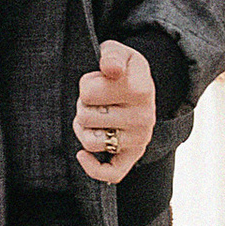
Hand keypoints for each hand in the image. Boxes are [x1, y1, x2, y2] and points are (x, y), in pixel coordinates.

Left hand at [75, 40, 155, 180]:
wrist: (142, 85)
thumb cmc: (123, 69)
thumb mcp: (117, 52)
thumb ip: (111, 55)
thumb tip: (109, 68)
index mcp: (140, 88)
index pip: (87, 91)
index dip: (86, 84)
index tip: (98, 79)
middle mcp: (143, 116)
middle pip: (85, 117)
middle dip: (83, 106)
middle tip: (96, 100)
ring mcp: (139, 138)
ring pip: (90, 141)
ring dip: (84, 129)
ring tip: (96, 116)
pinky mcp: (134, 154)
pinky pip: (111, 173)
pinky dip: (93, 168)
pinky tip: (82, 155)